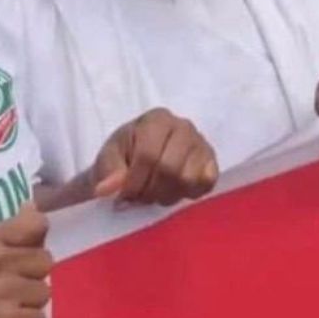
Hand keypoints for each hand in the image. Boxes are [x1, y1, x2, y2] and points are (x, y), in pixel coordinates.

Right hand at [0, 204, 51, 317]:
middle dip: (32, 273)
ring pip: (43, 291)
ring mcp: (2, 297)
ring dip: (29, 300)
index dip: (35, 236)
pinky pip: (38, 317)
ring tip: (4, 306)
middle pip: (44, 260)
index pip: (34, 225)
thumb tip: (32, 208)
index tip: (29, 245)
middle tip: (12, 284)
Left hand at [88, 108, 218, 206]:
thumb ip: (107, 171)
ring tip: (155, 194)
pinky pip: (206, 183)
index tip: (124, 197)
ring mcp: (201, 143)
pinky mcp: (212, 162)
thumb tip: (106, 189)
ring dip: (168, 195)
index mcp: (156, 120)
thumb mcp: (108, 158)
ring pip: (188, 179)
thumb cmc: (125, 155)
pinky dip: (189, 193)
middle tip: (140, 198)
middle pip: (170, 169)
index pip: (148, 156)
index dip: (134, 183)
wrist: (141, 158)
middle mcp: (184, 126)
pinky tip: (174, 191)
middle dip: (151, 191)